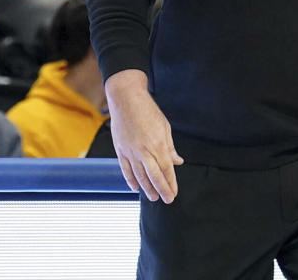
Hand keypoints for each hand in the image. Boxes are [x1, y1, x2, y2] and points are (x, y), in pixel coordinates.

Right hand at [105, 69, 183, 202]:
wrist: (126, 98)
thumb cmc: (148, 110)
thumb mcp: (164, 127)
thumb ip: (170, 147)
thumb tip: (178, 162)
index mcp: (158, 144)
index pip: (166, 169)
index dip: (171, 183)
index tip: (174, 193)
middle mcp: (144, 151)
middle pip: (153, 176)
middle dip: (161, 190)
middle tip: (166, 200)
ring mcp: (130, 151)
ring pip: (139, 176)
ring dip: (147, 188)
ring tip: (153, 197)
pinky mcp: (120, 149)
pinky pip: (125, 169)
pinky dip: (130, 180)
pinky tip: (135, 187)